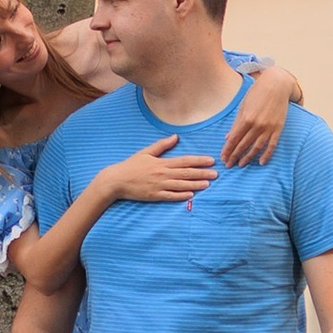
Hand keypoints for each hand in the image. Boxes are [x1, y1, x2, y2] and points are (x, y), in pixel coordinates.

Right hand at [97, 138, 215, 207]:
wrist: (116, 180)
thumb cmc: (131, 166)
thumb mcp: (146, 152)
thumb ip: (162, 145)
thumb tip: (175, 137)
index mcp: (162, 162)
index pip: (184, 161)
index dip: (198, 161)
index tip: (210, 161)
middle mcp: (163, 173)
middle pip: (186, 173)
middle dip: (202, 173)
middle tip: (216, 174)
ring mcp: (159, 185)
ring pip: (181, 185)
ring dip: (196, 184)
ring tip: (208, 184)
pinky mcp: (155, 195)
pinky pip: (171, 196)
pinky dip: (181, 195)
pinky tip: (191, 195)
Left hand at [222, 62, 296, 169]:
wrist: (277, 85)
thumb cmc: (257, 93)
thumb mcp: (243, 106)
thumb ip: (236, 123)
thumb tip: (227, 138)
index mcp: (246, 118)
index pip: (234, 139)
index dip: (227, 150)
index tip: (223, 158)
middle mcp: (257, 125)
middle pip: (243, 145)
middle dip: (235, 156)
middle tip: (229, 165)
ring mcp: (268, 128)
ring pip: (256, 148)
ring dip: (248, 158)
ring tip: (241, 165)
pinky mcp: (278, 128)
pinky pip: (272, 145)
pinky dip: (267, 155)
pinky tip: (261, 162)